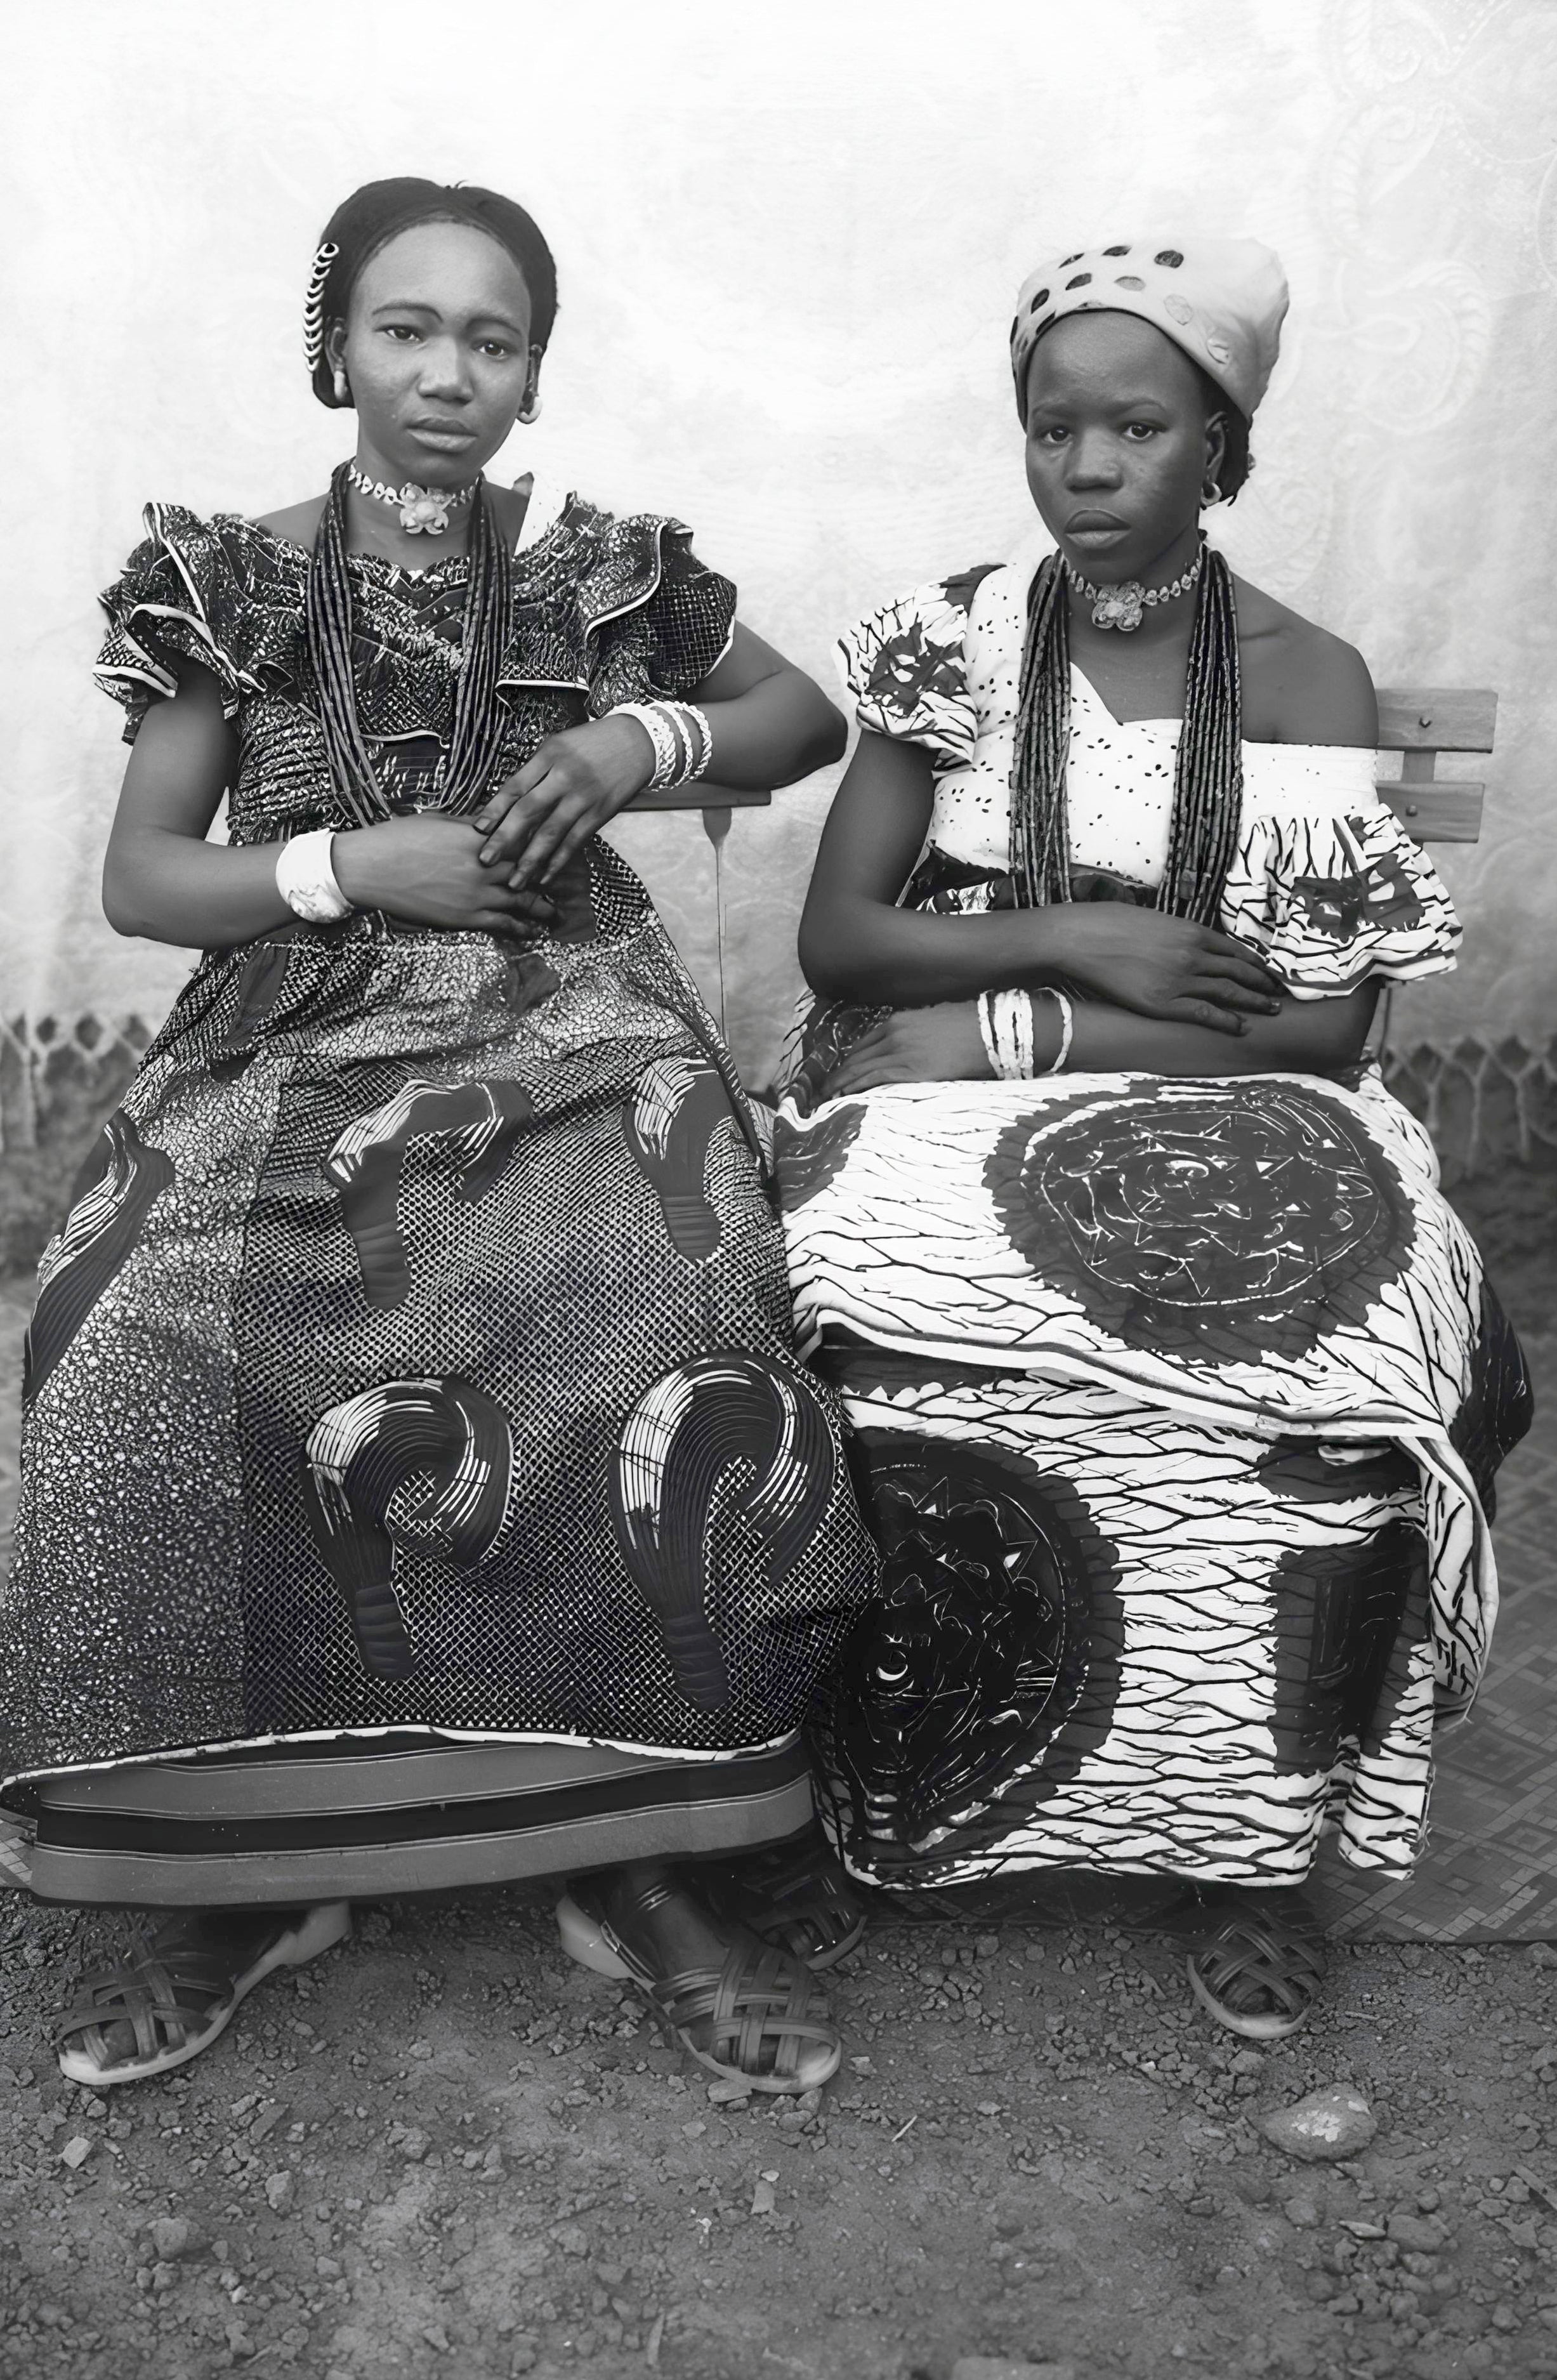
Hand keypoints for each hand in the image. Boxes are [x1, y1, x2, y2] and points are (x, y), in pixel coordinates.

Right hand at [332, 814, 557, 937]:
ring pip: (523, 901)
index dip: (543, 843)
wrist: (371, 868)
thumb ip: (469, 827)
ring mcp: (477, 893)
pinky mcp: (465, 917)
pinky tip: (535, 933)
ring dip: (544, 909)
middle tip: (569, 883)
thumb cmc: (398, 839)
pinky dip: (523, 929)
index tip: (557, 845)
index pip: (522, 839)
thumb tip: (491, 827)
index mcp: (478, 836)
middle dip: (551, 878)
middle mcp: (484, 865)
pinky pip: (504, 925)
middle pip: (530, 871)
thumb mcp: (438, 822)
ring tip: (558, 913)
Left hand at [472, 716, 655, 888]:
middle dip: (505, 838)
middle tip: (486, 859)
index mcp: (549, 755)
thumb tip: (507, 803)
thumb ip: (536, 770)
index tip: (478, 830)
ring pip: (552, 832)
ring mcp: (584, 796)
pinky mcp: (600, 813)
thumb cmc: (592, 743)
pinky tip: (545, 876)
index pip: (516, 786)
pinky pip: (575, 841)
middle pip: (529, 811)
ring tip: (515, 881)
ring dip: (531, 859)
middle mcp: (565, 776)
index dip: (495, 809)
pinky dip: (559, 860)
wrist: (638, 742)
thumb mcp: (559, 745)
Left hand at [823, 1003, 992, 1097]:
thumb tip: (918, 1044)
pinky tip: (842, 1096)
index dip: (850, 1059)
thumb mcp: (938, 1020)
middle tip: (823, 1088)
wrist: (990, 1030)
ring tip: (825, 1097)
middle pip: (857, 1056)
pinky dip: (854, 1087)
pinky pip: (873, 1079)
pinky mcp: (910, 1069)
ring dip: (840, 1083)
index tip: (842, 1071)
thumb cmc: (971, 1026)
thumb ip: (920, 1032)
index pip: (866, 1042)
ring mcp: (900, 1051)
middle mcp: (895, 1033)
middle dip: (839, 1073)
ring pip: (860, 1068)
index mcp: (900, 1020)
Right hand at [1045, 907, 1282, 1034]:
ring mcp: (1179, 979)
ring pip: (1228, 992)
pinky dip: (1226, 1021)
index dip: (1256, 964)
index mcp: (1191, 931)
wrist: (1080, 937)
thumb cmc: (1108, 923)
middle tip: (1279, 994)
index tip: (1268, 972)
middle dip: (1262, 984)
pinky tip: (1241, 1027)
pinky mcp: (1162, 1003)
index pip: (1235, 950)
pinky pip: (1204, 1013)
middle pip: (1239, 971)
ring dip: (1253, 1002)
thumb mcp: (1152, 919)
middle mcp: (1193, 955)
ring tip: (1271, 1010)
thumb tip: (1185, 941)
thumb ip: (1175, 933)